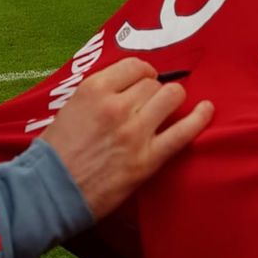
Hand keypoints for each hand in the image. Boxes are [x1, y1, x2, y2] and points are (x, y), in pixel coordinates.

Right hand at [41, 57, 213, 218]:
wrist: (49, 191)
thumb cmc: (54, 151)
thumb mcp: (70, 106)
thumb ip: (98, 93)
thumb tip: (126, 85)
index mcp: (94, 89)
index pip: (134, 66)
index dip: (144, 72)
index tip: (146, 79)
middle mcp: (117, 105)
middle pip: (153, 83)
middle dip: (154, 90)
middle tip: (151, 102)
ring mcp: (134, 132)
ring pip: (170, 98)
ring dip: (173, 99)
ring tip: (170, 107)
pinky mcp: (147, 159)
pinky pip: (182, 132)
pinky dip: (199, 119)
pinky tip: (207, 110)